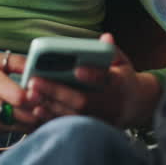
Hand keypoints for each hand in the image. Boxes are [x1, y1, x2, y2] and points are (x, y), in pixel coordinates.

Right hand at [0, 51, 38, 139]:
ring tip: (31, 108)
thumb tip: (35, 64)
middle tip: (42, 101)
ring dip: (31, 119)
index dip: (36, 94)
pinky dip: (15, 125)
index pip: (22, 97)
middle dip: (39, 109)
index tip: (39, 89)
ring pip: (22, 127)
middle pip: (27, 115)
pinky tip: (12, 115)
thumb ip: (12, 61)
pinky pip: (9, 132)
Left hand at [25, 34, 160, 128]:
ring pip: (73, 115)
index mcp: (120, 83)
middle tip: (34, 81)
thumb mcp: (122, 61)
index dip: (93, 75)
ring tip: (30, 93)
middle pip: (82, 100)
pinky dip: (52, 118)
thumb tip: (105, 37)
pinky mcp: (91, 128)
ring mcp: (100, 118)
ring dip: (50, 105)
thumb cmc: (122, 78)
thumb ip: (111, 50)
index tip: (77, 69)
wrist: (134, 106)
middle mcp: (110, 104)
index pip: (107, 79)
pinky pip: (70, 125)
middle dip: (57, 91)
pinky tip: (37, 108)